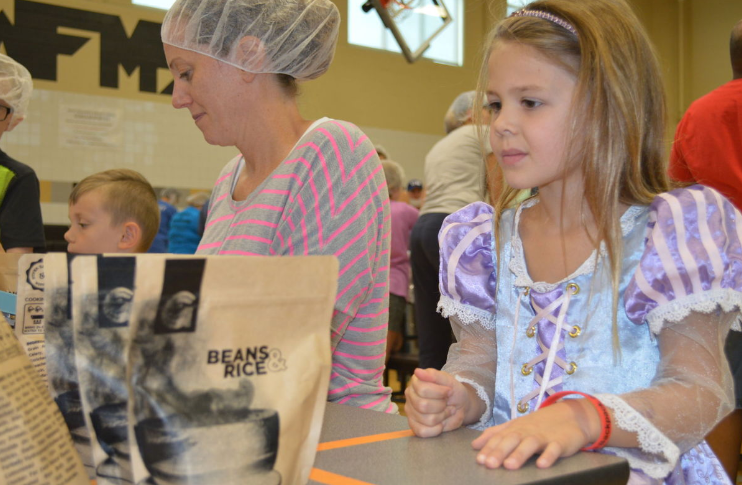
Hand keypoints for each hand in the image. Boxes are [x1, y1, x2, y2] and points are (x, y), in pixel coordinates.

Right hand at [405, 368, 472, 437]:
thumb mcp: (448, 380)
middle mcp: (410, 396)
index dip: (440, 392)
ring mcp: (410, 412)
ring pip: (426, 419)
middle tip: (446, 403)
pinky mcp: (414, 426)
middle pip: (423, 406)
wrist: (459, 405)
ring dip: (441, 416)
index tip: (449, 391)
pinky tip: (440, 423)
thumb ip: (434, 375)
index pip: (423, 390)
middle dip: (441, 406)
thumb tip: (417, 371)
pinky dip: (436, 429)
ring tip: (445, 411)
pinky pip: (422, 432)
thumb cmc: (452, 391)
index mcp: (416, 382)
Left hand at [471, 399, 597, 469]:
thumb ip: (495, 434)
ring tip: (510, 466)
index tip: (480, 460)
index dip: (489, 448)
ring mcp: (544, 436)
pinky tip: (541, 464)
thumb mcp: (515, 426)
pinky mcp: (560, 442)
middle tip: (489, 464)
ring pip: (530, 444)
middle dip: (499, 452)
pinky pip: (554, 449)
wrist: (571, 416)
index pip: (499, 438)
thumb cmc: (538, 425)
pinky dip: (548, 456)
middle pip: (512, 440)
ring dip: (519, 454)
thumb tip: (474, 445)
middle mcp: (527, 431)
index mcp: (515, 428)